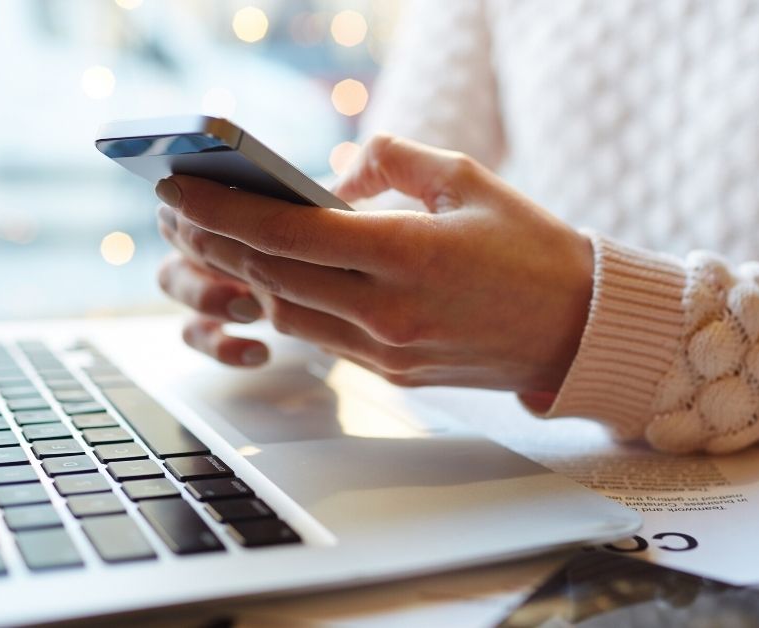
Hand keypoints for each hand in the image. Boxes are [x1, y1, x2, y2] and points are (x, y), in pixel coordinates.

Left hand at [155, 134, 593, 395]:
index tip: (181, 190)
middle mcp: (391, 311)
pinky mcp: (394, 373)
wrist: (577, 329)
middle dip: (218, 244)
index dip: (225, 211)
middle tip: (181, 213)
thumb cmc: (531, 247)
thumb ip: (392, 160)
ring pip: (290, 315)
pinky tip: (279, 277)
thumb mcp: (466, 178)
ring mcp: (390, 350)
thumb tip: (334, 173)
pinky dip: (293, 304)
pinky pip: (323, 338)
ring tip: (222, 241)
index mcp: (410, 255)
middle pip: (274, 279)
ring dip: (250, 278)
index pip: (290, 234)